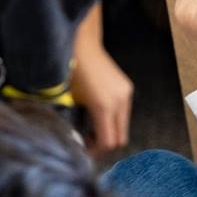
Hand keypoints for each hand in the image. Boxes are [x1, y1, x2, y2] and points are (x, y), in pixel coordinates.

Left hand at [71, 26, 134, 154]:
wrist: (82, 44)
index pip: (108, 142)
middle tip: (88, 144)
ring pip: (123, 127)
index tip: (83, 152)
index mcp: (104, 106)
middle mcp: (120, 102)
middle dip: (104, 145)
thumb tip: (77, 141)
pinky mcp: (127, 88)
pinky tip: (98, 114)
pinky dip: (113, 120)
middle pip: (120, 139)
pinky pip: (124, 113)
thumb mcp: (69, 101)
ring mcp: (126, 94)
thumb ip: (76, 123)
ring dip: (109, 132)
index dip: (96, 152)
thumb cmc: (70, 71)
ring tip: (91, 128)